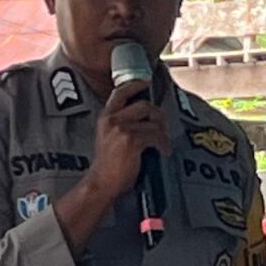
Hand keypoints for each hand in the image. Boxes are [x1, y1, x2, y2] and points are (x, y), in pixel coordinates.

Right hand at [79, 78, 169, 209]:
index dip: (135, 85)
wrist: (101, 183)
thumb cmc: (108, 165)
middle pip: (144, 105)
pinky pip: (156, 136)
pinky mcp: (131, 140)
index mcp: (106, 117)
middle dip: (158, 116)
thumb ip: (122, 124)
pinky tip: (163, 152)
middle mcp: (112, 119)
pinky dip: (163, 144)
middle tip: (162, 128)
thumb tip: (146, 118)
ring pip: (153, 122)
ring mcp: (122, 129)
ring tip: (162, 144)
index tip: (145, 82)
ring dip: (163, 133)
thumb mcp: (109, 137)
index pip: (120, 92)